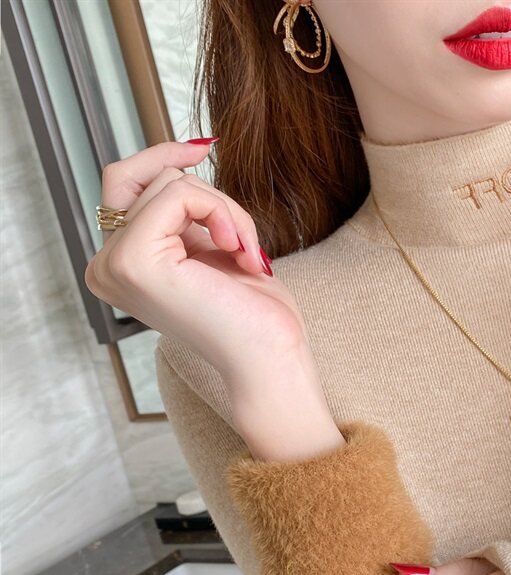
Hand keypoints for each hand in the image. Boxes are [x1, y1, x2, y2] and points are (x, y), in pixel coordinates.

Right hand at [85, 141, 334, 452]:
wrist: (270, 359)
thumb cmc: (252, 314)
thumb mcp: (212, 248)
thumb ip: (184, 212)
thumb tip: (181, 156)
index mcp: (122, 266)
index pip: (127, 185)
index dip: (163, 158)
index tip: (203, 147)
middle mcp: (107, 266)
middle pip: (150, 178)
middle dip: (212, 198)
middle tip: (243, 241)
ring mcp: (115, 264)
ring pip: (172, 183)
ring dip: (227, 212)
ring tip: (246, 255)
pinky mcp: (134, 260)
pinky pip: (181, 194)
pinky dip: (224, 214)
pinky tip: (240, 253)